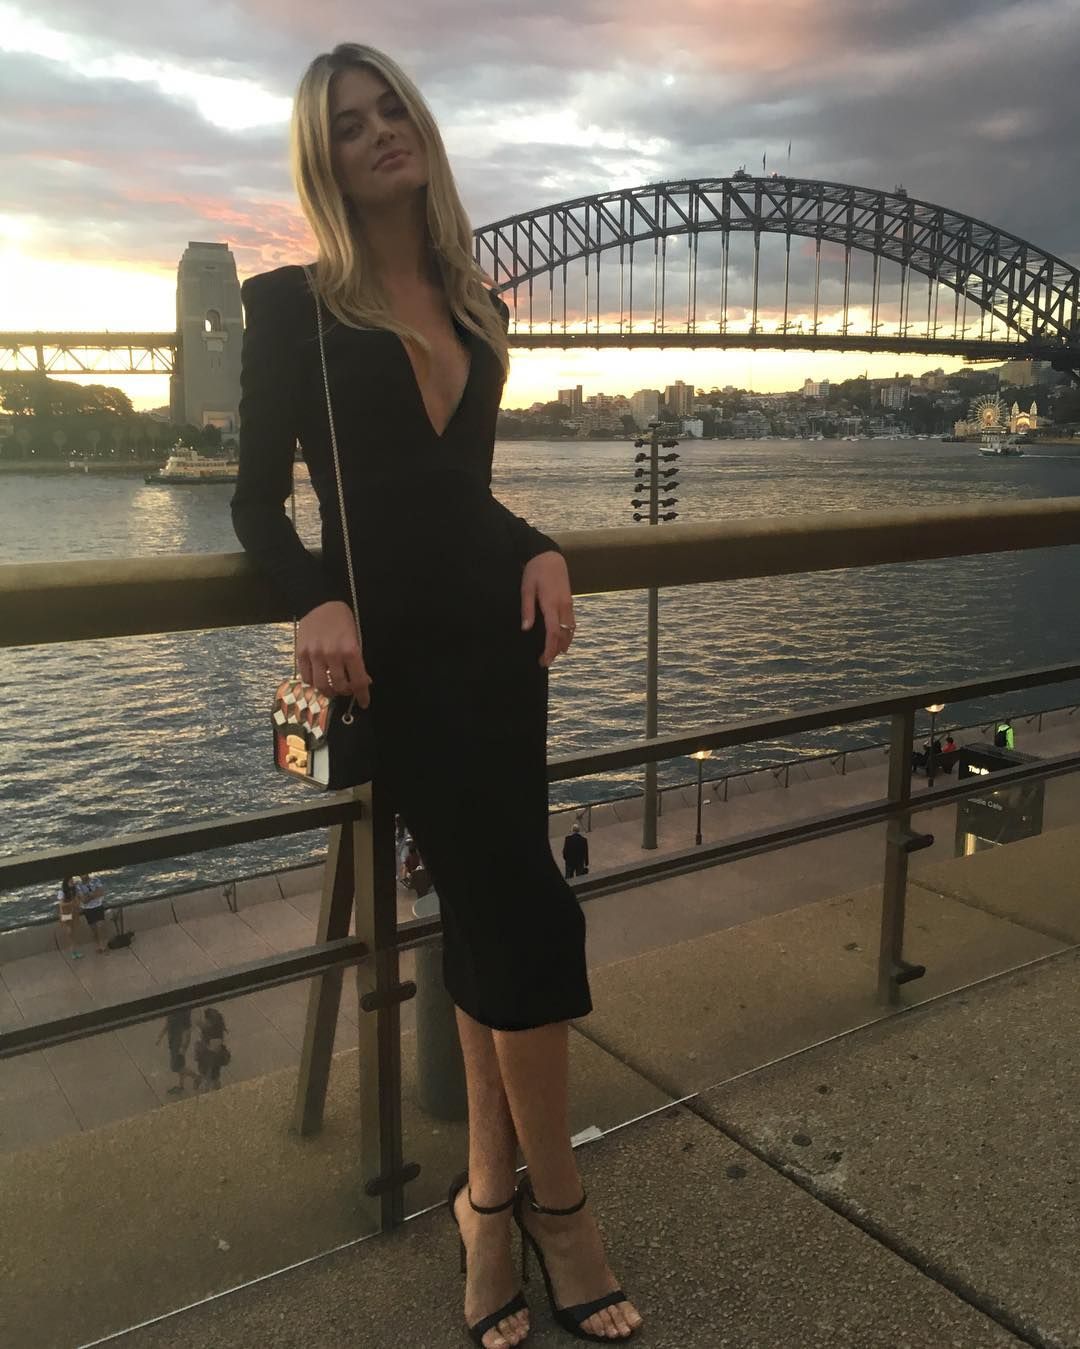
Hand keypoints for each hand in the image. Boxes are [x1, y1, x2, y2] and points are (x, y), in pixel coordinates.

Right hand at [297, 600, 372, 704]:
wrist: (321, 602)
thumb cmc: (343, 621)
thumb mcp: (357, 638)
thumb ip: (358, 662)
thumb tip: (364, 682)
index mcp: (350, 650)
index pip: (358, 682)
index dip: (362, 696)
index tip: (364, 703)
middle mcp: (332, 654)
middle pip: (339, 687)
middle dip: (346, 693)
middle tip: (348, 690)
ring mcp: (314, 654)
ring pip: (321, 686)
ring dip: (329, 692)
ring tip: (333, 688)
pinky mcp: (300, 653)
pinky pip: (306, 677)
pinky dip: (314, 683)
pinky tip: (320, 679)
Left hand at [521, 551, 575, 667]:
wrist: (550, 556)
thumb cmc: (535, 571)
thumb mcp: (526, 588)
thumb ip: (527, 609)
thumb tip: (526, 629)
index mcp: (551, 604)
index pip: (553, 632)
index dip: (549, 649)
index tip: (543, 660)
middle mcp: (563, 606)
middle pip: (564, 635)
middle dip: (556, 651)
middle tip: (545, 662)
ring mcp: (568, 604)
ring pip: (570, 630)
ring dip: (563, 644)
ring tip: (554, 654)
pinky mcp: (570, 602)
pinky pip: (572, 623)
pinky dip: (568, 634)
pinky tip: (562, 640)